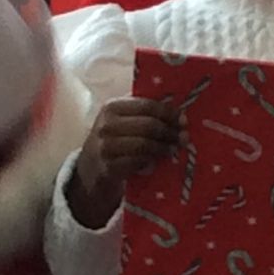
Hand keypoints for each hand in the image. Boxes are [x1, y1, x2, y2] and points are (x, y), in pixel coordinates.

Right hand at [67, 98, 181, 227]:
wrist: (90, 169)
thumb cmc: (113, 140)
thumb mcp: (122, 121)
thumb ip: (143, 113)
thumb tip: (178, 113)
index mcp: (112, 107)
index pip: (147, 106)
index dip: (169, 113)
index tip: (183, 120)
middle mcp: (107, 125)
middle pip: (148, 126)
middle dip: (170, 132)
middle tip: (183, 138)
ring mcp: (106, 147)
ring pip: (144, 144)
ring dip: (163, 148)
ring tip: (173, 149)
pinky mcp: (109, 167)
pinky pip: (137, 162)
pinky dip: (150, 161)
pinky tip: (156, 162)